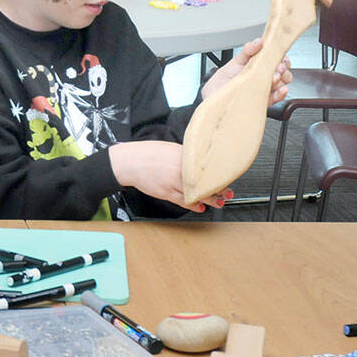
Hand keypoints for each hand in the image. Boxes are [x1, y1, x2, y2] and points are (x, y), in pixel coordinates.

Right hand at [108, 140, 231, 211]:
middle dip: (219, 189)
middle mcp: (180, 169)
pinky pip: (183, 201)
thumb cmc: (147, 153)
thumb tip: (197, 163)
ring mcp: (173, 182)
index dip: (218, 174)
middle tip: (228, 193)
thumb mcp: (170, 149)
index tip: (226, 177)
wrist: (129, 162)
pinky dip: (193, 205)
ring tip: (219, 202)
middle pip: (205, 182)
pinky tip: (200, 207)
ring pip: (196, 193)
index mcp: (183, 156)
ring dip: (210, 199)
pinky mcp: (166, 192)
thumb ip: (185, 156)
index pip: (206, 167)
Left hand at [201, 37, 292, 103]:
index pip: (276, 59)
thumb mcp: (233, 63)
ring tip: (274, 77)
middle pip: (283, 71)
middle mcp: (262, 77)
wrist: (211, 98)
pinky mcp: (260, 101)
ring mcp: (262, 89)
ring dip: (281, 79)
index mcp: (257, 66)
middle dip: (282, 68)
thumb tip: (258, 42)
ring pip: (281, 83)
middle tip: (277, 67)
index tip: (279, 56)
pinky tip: (280, 89)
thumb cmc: (221, 82)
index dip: (281, 57)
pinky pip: (276, 98)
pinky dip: (281, 93)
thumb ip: (247, 51)